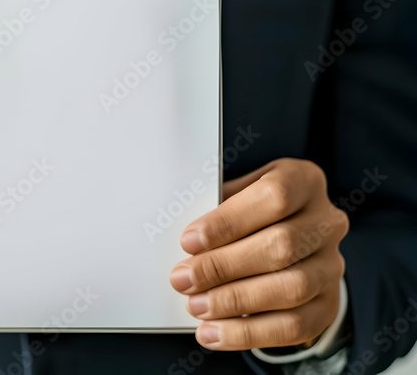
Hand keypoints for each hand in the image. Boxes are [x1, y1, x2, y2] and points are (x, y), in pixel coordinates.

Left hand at [169, 158, 348, 350]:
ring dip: (235, 301)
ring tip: (196, 306)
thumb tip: (184, 238)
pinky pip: (294, 325)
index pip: (273, 197)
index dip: (229, 221)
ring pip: (291, 288)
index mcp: (303, 182)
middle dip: (223, 267)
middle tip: (183, 279)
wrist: (291, 239)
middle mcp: (326, 223)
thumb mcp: (236, 194)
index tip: (189, 241)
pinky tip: (214, 332)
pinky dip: (249, 333)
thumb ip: (215, 207)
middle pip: (281, 246)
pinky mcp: (328, 303)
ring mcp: (331, 265)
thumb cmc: (253, 211)